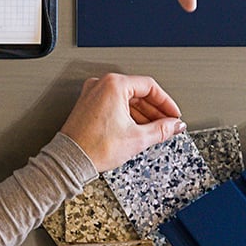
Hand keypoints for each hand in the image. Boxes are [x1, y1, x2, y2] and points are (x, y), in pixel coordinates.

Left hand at [59, 73, 185, 171]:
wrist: (71, 160)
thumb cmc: (94, 147)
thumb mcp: (137, 138)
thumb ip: (162, 129)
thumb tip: (175, 125)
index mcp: (114, 85)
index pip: (150, 87)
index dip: (166, 102)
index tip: (173, 114)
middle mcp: (102, 85)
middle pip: (138, 92)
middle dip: (155, 110)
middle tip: (167, 123)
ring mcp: (94, 93)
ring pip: (127, 99)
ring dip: (143, 113)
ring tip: (155, 129)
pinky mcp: (89, 104)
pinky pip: (115, 104)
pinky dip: (128, 114)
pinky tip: (137, 128)